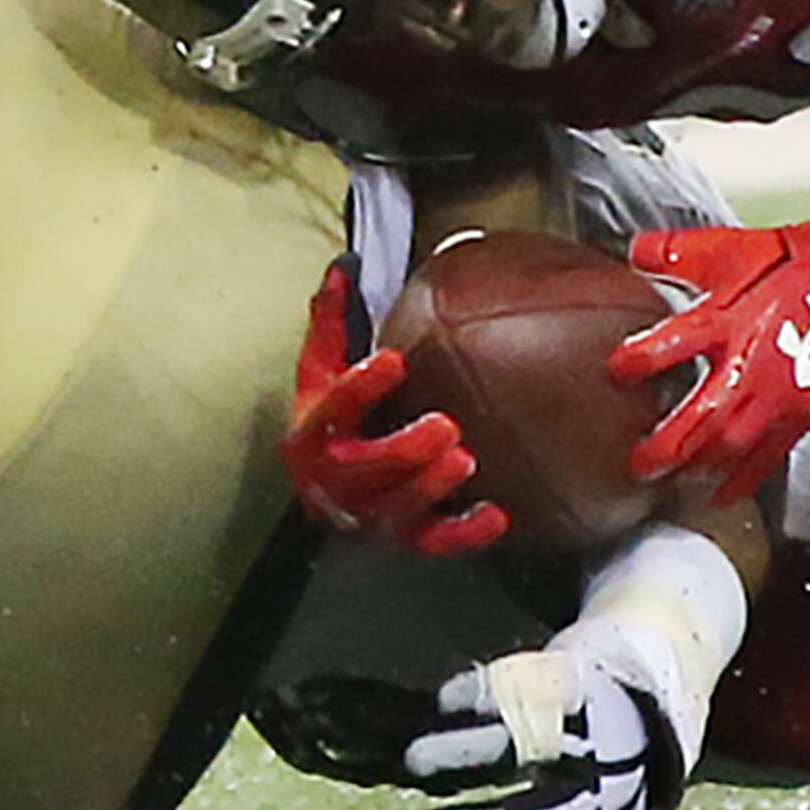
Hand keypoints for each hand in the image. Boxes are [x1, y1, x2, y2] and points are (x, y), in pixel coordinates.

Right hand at [283, 257, 508, 555]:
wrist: (322, 482)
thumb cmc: (330, 417)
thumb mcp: (321, 367)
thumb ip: (332, 319)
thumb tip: (344, 266)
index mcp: (313, 430)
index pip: (332, 408)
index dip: (360, 386)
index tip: (394, 361)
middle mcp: (334, 479)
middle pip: (362, 469)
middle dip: (402, 449)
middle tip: (445, 426)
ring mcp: (368, 513)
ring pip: (395, 508)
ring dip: (431, 487)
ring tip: (465, 460)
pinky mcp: (402, 537)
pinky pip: (432, 543)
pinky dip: (464, 533)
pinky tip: (496, 514)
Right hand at [405, 613, 701, 809]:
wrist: (664, 675)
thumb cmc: (629, 770)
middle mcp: (606, 782)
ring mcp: (594, 727)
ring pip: (526, 744)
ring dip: (468, 754)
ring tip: (415, 762)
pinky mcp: (578, 674)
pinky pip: (533, 683)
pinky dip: (487, 692)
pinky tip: (446, 703)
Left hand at [612, 211, 809, 504]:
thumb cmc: (797, 263)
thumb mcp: (730, 248)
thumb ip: (677, 253)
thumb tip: (636, 252)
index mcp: (729, 319)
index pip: (675, 343)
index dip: (641, 360)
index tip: (617, 371)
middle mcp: (751, 362)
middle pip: (702, 417)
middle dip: (667, 446)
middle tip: (639, 464)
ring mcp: (779, 393)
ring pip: (732, 445)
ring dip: (699, 467)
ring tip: (673, 480)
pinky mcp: (803, 411)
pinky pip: (769, 456)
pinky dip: (742, 480)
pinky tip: (721, 494)